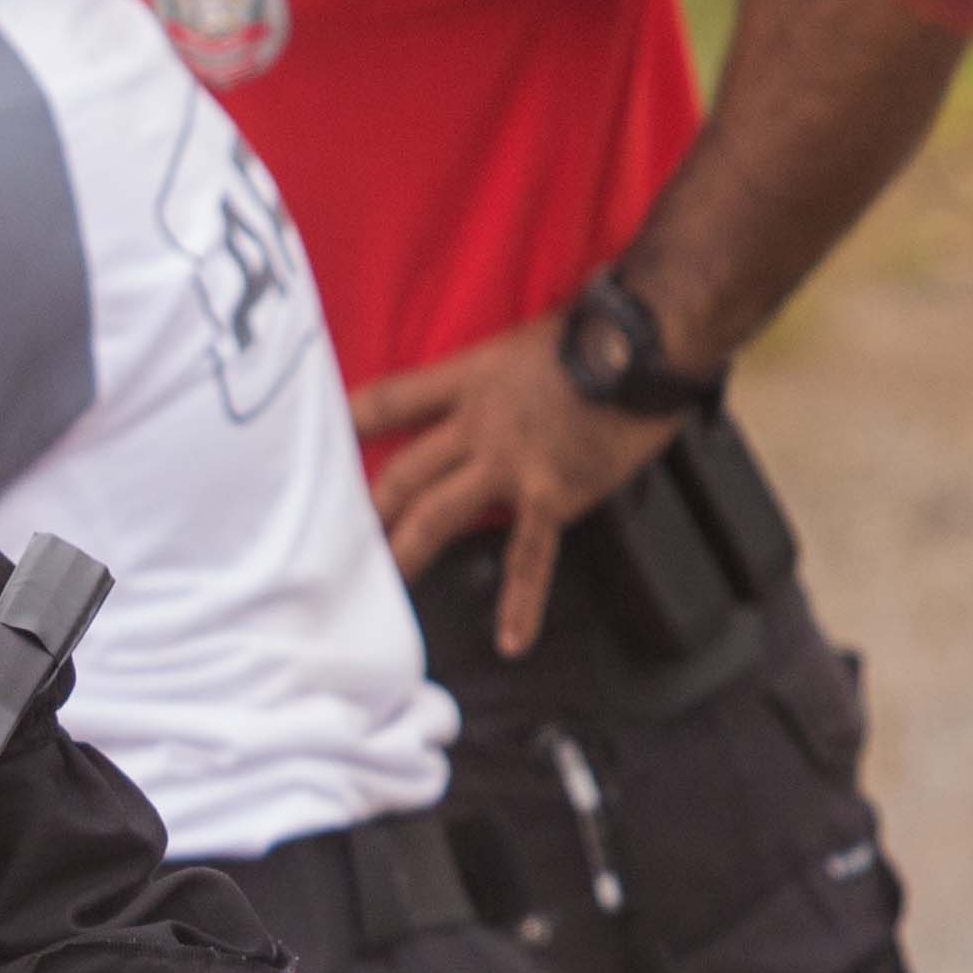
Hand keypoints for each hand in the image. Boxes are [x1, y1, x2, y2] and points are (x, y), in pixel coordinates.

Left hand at [351, 317, 684, 661]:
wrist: (645, 348)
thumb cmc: (600, 331)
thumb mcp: (529, 338)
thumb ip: (502, 370)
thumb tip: (503, 380)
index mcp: (470, 378)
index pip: (392, 399)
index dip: (354, 419)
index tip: (327, 438)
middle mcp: (477, 426)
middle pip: (402, 472)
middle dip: (368, 508)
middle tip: (334, 539)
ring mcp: (509, 466)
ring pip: (436, 517)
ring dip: (405, 554)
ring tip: (378, 590)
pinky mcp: (549, 498)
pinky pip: (529, 560)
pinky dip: (521, 604)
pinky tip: (510, 641)